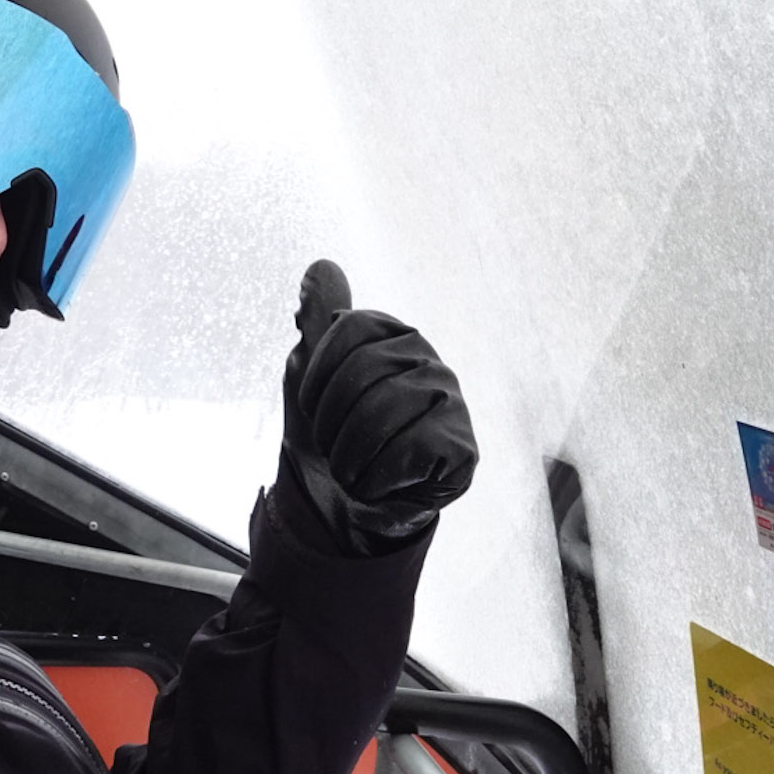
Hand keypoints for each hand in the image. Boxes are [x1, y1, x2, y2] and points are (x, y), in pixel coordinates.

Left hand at [274, 260, 476, 555]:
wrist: (346, 508)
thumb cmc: (330, 434)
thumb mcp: (309, 373)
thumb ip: (316, 319)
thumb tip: (320, 265)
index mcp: (392, 333)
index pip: (346, 327)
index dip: (318, 374)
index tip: (313, 408)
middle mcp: (428, 358)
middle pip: (363, 371)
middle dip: (331, 420)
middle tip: (332, 447)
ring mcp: (452, 401)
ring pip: (383, 413)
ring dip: (349, 454)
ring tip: (353, 470)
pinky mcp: (464, 449)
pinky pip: (409, 452)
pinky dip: (377, 479)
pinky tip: (382, 485)